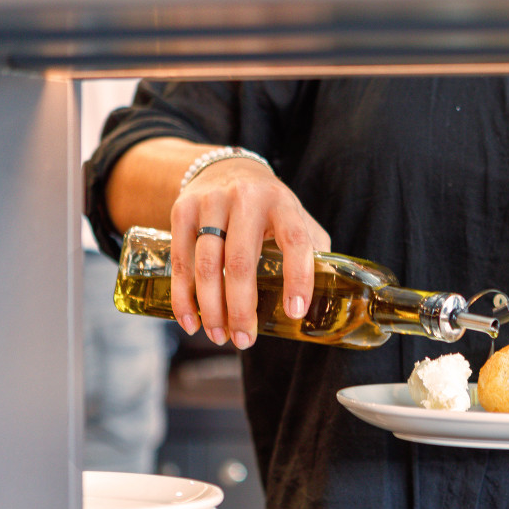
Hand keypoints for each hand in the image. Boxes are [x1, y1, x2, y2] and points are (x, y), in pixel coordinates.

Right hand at [168, 157, 330, 347]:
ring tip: (219, 336)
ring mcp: (211, 202)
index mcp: (283, 203)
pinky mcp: (182, 210)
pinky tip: (190, 321)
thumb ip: (313, 251)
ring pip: (207, 265)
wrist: (225, 168)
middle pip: (241, 263)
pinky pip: (180, 260)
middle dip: (241, 309)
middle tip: (244, 341)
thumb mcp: (297, 217)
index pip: (296, 241)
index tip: (295, 312)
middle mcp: (246, 199)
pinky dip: (184, 296)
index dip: (298, 278)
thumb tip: (328, 298)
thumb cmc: (269, 207)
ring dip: (211, 309)